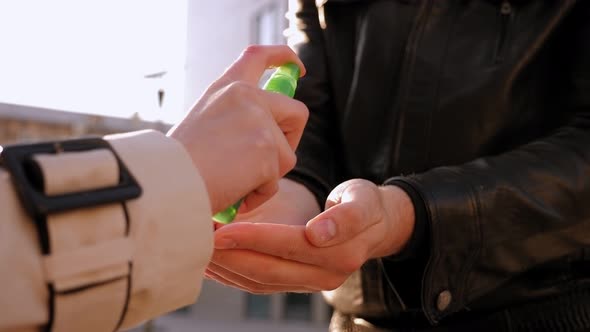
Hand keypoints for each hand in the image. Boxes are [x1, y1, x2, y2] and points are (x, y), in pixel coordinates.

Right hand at [168, 45, 308, 213]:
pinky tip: (234, 194)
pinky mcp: (267, 151)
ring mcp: (259, 122)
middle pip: (297, 112)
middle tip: (271, 161)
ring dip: (269, 175)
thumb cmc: (176, 163)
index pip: (260, 56)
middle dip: (292, 140)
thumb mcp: (203, 122)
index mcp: (227, 87)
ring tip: (235, 183)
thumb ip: (234, 116)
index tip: (297, 68)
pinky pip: (276, 182)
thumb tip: (263, 134)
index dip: (284, 58)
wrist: (165, 181)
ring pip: (288, 155)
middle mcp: (246, 96)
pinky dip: (259, 194)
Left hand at [207, 179, 414, 293]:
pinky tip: (214, 260)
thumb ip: (345, 216)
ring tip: (198, 248)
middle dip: (230, 257)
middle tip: (199, 238)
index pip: (288, 246)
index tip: (222, 231)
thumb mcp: (363, 200)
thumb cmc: (365, 205)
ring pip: (259, 281)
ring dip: (227, 268)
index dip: (254, 240)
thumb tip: (318, 234)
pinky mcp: (296, 283)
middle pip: (267, 270)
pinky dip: (233, 274)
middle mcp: (323, 275)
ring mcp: (308, 283)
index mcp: (339, 253)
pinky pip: (259, 283)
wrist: (375, 226)